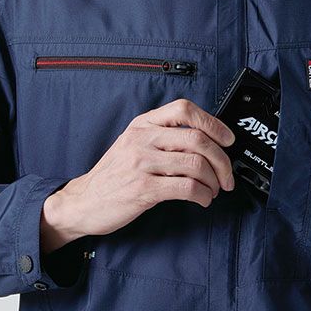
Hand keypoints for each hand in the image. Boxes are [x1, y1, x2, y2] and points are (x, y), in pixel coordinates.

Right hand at [40, 98, 235, 253]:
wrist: (83, 201)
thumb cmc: (113, 174)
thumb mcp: (133, 144)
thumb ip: (162, 138)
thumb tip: (204, 142)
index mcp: (143, 124)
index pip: (183, 110)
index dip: (212, 122)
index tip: (227, 138)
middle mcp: (142, 138)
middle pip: (197, 138)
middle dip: (221, 159)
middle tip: (227, 175)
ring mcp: (141, 163)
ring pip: (195, 164)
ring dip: (214, 180)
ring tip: (213, 189)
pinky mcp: (143, 188)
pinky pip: (186, 187)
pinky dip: (203, 195)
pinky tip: (203, 199)